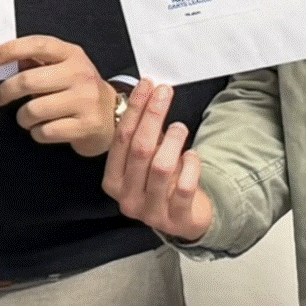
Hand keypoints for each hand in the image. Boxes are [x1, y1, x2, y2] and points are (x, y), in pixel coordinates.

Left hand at [0, 35, 117, 155]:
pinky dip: (37, 133)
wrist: (113, 116)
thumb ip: (36, 62)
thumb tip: (6, 60)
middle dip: (6, 92)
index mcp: (72, 55)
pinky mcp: (87, 125)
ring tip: (27, 117)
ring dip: (22, 117)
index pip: (37, 45)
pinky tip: (42, 129)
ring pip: (33, 110)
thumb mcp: (64, 68)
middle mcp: (80, 74)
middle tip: (0, 97)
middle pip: (28, 81)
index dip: (11, 50)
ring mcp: (86, 100)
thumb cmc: (80, 90)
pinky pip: (45, 131)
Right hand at [102, 81, 213, 241]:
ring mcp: (151, 212)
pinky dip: (191, 165)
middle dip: (152, 116)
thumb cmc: (161, 183)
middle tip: (165, 93)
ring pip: (161, 167)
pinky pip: (185, 186)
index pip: (121, 139)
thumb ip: (142, 133)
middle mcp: (127, 198)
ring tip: (179, 127)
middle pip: (139, 149)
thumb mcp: (145, 159)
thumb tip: (149, 91)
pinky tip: (192, 155)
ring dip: (172, 140)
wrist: (184, 218)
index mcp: (113, 181)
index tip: (146, 85)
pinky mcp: (177, 220)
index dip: (135, 109)